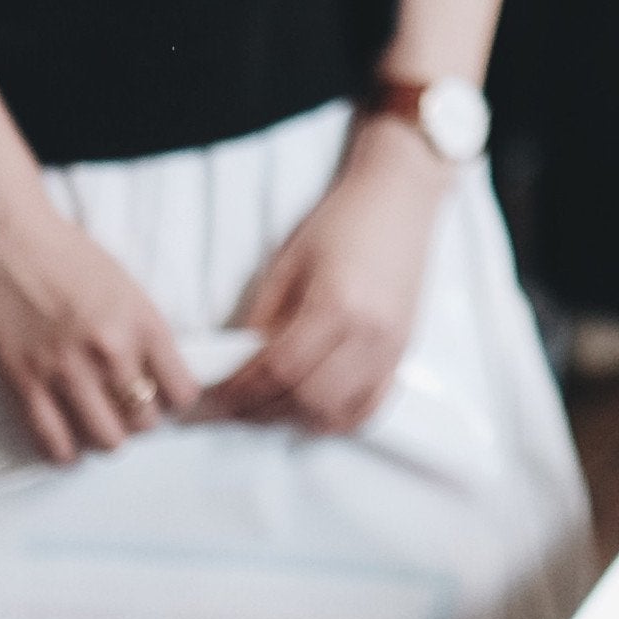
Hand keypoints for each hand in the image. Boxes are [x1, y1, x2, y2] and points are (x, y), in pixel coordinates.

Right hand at [0, 183, 201, 462]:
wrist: (3, 237)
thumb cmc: (63, 252)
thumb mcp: (124, 285)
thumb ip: (143, 330)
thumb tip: (158, 373)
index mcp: (142, 322)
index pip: (182, 391)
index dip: (175, 401)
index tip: (165, 398)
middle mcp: (111, 351)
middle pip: (146, 421)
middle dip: (141, 419)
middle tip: (127, 408)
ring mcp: (67, 371)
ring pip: (107, 439)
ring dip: (106, 436)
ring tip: (99, 422)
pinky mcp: (25, 384)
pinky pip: (54, 442)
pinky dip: (65, 451)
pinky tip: (67, 442)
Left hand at [206, 118, 446, 435]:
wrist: (400, 198)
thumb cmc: (345, 220)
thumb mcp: (290, 260)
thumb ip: (264, 315)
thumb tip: (240, 362)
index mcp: (336, 305)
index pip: (277, 370)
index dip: (240, 391)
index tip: (215, 397)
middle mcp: (368, 334)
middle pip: (305, 399)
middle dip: (260, 411)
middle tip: (231, 408)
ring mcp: (391, 347)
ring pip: (336, 413)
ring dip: (296, 419)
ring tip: (267, 407)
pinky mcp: (403, 352)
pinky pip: (369, 407)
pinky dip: (337, 420)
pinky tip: (312, 412)